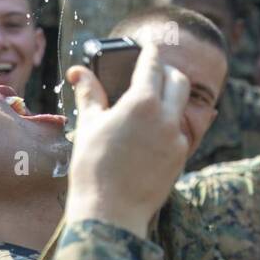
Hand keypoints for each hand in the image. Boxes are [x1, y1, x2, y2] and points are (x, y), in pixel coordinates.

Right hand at [63, 43, 193, 236]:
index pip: (152, 64)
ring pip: (180, 107)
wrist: (110, 214)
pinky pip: (178, 132)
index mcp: (143, 103)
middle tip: (152, 72)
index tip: (148, 46)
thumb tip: (79, 71)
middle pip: (178, 80)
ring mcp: (177, 139)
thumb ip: (90, 94)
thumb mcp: (89, 125)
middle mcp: (167, 117)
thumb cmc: (93, 168)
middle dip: (166, 71)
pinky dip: (167, 125)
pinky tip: (149, 133)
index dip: (150, 51)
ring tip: (148, 103)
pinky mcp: (181, 158)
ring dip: (169, 98)